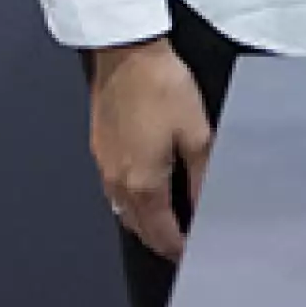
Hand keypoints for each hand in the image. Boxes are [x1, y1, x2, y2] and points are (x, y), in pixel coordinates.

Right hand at [89, 37, 211, 263]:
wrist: (125, 52)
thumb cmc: (162, 87)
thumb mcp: (196, 132)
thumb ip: (202, 175)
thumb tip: (205, 207)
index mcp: (143, 184)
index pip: (161, 234)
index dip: (178, 249)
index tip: (194, 254)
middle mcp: (118, 182)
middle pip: (139, 228)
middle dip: (160, 240)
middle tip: (183, 242)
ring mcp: (104, 166)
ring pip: (123, 211)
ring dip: (144, 222)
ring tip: (168, 219)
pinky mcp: (99, 148)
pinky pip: (114, 190)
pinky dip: (132, 200)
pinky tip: (147, 188)